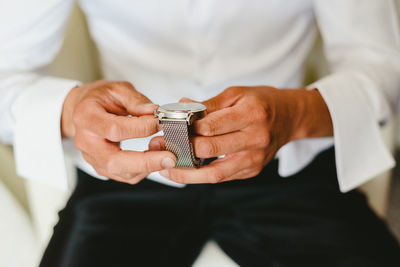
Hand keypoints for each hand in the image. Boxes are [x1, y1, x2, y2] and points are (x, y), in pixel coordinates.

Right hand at [62, 80, 175, 183]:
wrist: (82, 109)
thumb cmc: (100, 98)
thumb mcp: (118, 89)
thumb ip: (136, 101)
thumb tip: (154, 112)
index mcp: (86, 117)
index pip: (114, 129)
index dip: (141, 128)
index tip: (160, 123)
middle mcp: (86, 141)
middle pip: (114, 161)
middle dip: (146, 162)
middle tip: (170, 158)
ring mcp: (92, 157)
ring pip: (121, 172)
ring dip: (148, 167)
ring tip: (167, 156)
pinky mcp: (102, 167)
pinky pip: (124, 176)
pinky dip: (143, 170)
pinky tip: (156, 159)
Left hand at [150, 86, 331, 183]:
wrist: (290, 118)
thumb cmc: (261, 102)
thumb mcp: (237, 94)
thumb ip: (208, 104)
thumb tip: (181, 107)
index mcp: (251, 114)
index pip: (211, 126)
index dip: (185, 128)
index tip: (166, 127)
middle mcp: (256, 138)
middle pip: (210, 149)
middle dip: (179, 148)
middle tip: (157, 145)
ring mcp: (255, 158)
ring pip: (214, 173)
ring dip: (186, 172)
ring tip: (164, 168)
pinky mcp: (252, 170)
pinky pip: (222, 177)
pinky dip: (200, 176)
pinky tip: (184, 171)